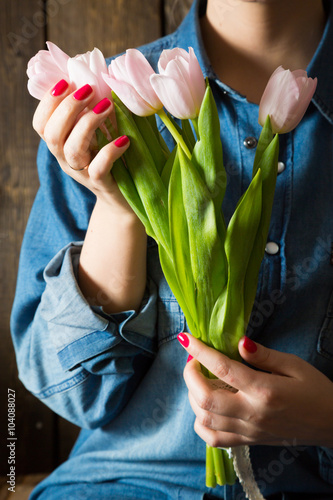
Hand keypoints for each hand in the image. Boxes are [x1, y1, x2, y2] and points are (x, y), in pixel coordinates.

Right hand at [32, 80, 133, 216]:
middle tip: (89, 89)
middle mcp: (67, 160)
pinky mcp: (102, 185)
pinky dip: (110, 151)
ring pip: (71, 149)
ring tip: (108, 106)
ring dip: (87, 123)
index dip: (48, 102)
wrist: (129, 201)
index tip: (67, 81)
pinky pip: (98, 168)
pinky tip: (125, 139)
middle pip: (52, 134)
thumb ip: (96, 111)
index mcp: (62, 145)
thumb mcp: (102, 134)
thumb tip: (102, 75)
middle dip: (67, 107)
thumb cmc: (116, 160)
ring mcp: (83, 174)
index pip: (41, 124)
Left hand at [179, 333, 332, 447]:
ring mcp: (248, 431)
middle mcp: (252, 413)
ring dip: (193, 396)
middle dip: (190, 375)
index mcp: (264, 390)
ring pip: (205, 420)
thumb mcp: (294, 364)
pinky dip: (201, 423)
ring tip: (198, 379)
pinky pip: (214, 439)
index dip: (200, 351)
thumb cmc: (315, 390)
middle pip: (205, 398)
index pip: (223, 368)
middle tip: (193, 359)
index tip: (186, 338)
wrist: (331, 424)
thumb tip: (237, 342)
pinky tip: (205, 407)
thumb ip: (263, 355)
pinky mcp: (248, 441)